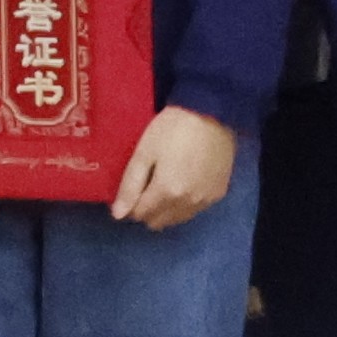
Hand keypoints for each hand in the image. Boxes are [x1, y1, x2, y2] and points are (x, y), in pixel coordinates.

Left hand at [110, 106, 238, 231]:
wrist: (212, 114)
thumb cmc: (172, 129)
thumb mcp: (144, 152)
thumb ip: (130, 185)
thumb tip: (118, 215)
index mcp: (166, 193)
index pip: (141, 214)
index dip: (131, 204)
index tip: (133, 187)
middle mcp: (187, 203)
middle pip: (159, 221)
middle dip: (148, 209)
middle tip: (146, 186)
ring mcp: (205, 201)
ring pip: (178, 218)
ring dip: (166, 209)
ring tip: (165, 184)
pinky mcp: (219, 194)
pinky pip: (195, 210)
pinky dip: (185, 204)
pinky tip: (184, 183)